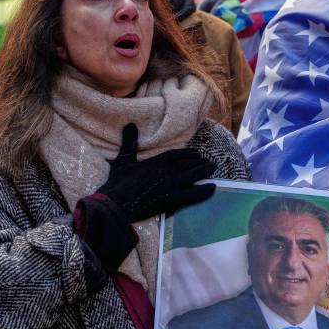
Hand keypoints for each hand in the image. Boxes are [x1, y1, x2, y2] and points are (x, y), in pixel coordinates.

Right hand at [95, 124, 215, 221]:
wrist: (115, 204)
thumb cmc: (117, 183)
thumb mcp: (123, 160)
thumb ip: (130, 143)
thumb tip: (129, 124)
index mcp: (156, 161)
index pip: (177, 155)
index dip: (188, 154)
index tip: (196, 153)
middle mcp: (167, 170)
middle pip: (189, 163)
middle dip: (199, 161)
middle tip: (208, 161)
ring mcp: (171, 184)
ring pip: (194, 175)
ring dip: (205, 171)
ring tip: (213, 168)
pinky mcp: (173, 199)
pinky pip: (194, 194)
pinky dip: (205, 191)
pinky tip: (213, 188)